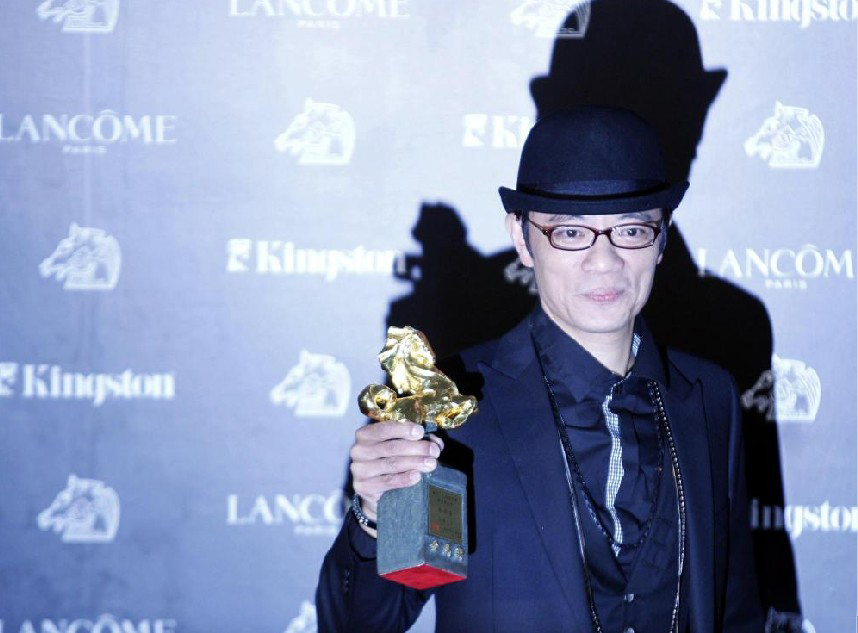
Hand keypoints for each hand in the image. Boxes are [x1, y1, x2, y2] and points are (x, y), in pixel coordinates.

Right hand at [350, 420, 443, 535]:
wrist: (377, 493)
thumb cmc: (391, 463)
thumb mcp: (400, 448)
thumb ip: (416, 442)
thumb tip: (435, 441)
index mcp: (365, 435)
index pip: (383, 429)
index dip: (403, 429)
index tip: (421, 432)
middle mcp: (358, 450)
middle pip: (390, 447)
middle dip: (416, 448)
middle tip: (434, 451)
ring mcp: (359, 470)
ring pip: (391, 464)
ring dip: (414, 463)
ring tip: (431, 464)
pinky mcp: (363, 487)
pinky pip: (387, 482)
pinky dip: (404, 479)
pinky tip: (417, 476)